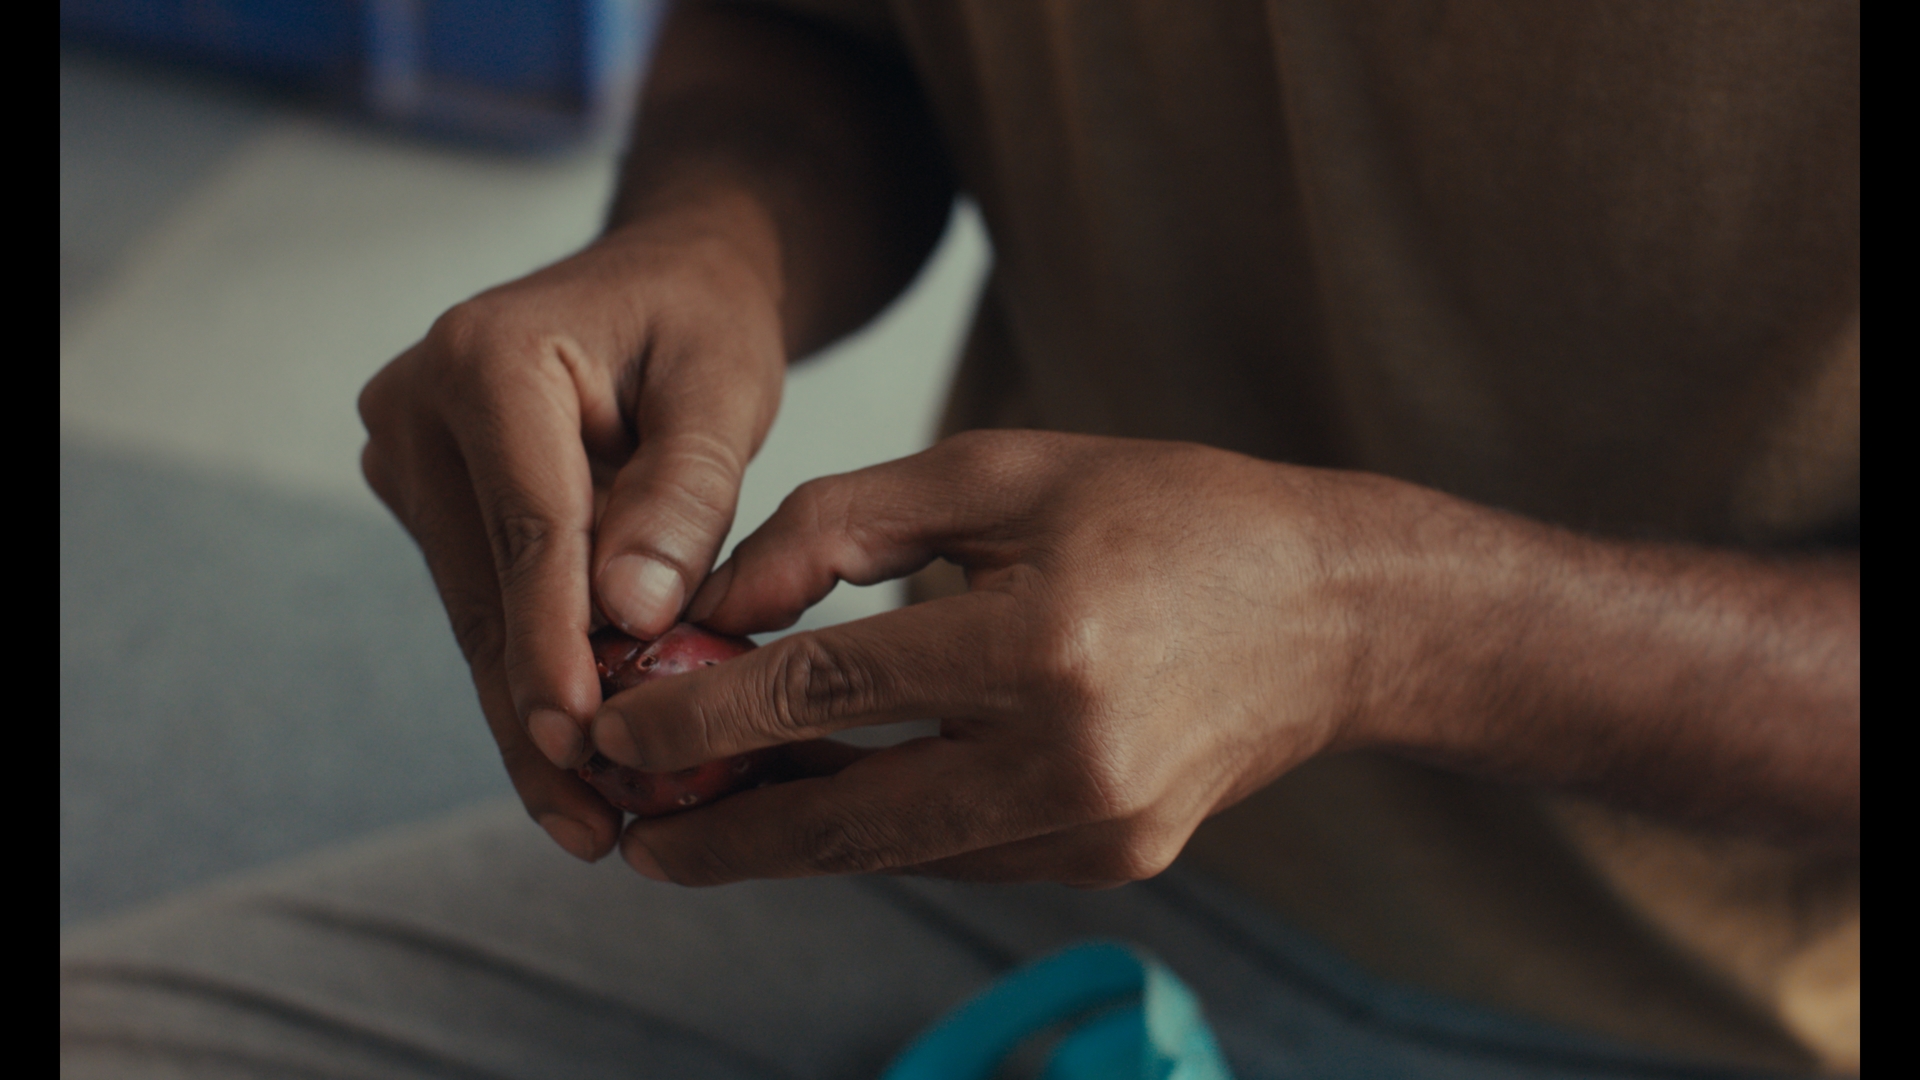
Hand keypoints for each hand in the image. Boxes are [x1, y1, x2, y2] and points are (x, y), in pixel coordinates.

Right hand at [357, 196, 785, 861]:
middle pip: (489, 590)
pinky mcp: (432, 502)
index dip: (557, 642)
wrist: (666, 278)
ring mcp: (412, 458)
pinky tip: (573, 764)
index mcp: (485, 356)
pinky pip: (487, 604)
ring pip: (480, 616)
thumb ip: (685, 491)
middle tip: (598, 827)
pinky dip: (534, 678)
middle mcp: (416, 406)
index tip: (584, 736)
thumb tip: (629, 616)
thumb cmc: (705, 320)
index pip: (530, 525)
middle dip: (544, 713)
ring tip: (593, 824)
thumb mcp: (726, 385)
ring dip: (533, 718)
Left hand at [590, 431, 1380, 885]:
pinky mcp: (1111, 862)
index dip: (703, 714)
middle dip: (723, 833)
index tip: (614, 727)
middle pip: (847, 820)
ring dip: (793, 840)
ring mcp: (1096, 828)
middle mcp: (1071, 758)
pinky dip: (883, 832)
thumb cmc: (1169, 513)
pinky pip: (959, 855)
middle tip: (630, 831)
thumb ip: (844, 523)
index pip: (827, 690)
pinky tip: (825, 804)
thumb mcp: (1003, 471)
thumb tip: (717, 600)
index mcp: (1042, 640)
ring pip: (896, 851)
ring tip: (706, 821)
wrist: (1335, 614)